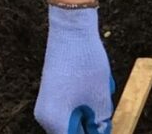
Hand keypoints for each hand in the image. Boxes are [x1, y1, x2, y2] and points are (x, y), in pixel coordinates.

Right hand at [35, 5, 113, 133]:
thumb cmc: (85, 62)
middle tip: (105, 113)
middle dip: (91, 127)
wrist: (70, 29)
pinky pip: (70, 109)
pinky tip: (96, 88)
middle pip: (72, 133)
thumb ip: (101, 125)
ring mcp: (47, 105)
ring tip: (101, 95)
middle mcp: (45, 117)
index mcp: (55, 122)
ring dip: (89, 116)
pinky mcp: (52, 94)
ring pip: (73, 122)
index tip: (104, 130)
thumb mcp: (100, 98)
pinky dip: (85, 105)